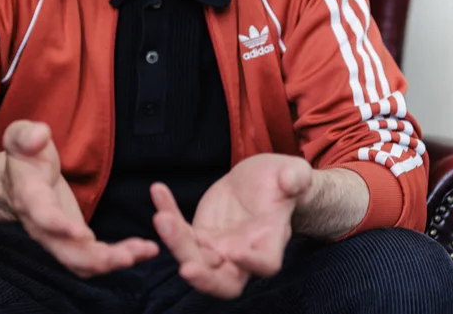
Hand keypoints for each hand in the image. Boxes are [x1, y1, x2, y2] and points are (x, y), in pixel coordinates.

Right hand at [3, 120, 158, 276]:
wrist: (18, 183)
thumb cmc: (25, 158)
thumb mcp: (19, 138)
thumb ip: (27, 136)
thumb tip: (39, 136)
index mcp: (30, 198)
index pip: (43, 216)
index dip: (60, 226)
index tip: (83, 234)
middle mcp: (42, 227)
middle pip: (67, 252)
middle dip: (97, 258)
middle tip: (128, 256)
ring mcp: (57, 239)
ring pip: (82, 262)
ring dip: (112, 262)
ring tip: (144, 252)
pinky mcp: (72, 242)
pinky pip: (93, 260)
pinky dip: (116, 259)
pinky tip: (142, 251)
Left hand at [151, 153, 312, 298]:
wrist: (261, 182)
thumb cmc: (282, 181)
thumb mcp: (292, 172)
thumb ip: (294, 178)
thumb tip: (292, 180)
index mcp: (271, 241)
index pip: (266, 264)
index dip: (252, 263)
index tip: (235, 251)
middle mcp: (243, 254)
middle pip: (223, 281)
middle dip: (205, 279)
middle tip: (185, 268)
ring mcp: (218, 249)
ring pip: (194, 259)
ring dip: (176, 243)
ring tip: (162, 217)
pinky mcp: (199, 236)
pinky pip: (178, 233)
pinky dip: (167, 213)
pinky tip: (158, 191)